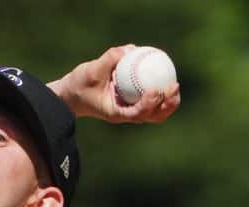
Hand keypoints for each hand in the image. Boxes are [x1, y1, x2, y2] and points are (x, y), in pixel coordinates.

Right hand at [49, 45, 180, 123]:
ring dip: (168, 101)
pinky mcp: (133, 101)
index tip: (156, 90)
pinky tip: (166, 74)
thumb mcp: (90, 71)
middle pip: (153, 116)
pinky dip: (160, 89)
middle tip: (173, 86)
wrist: (73, 93)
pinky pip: (151, 97)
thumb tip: (129, 49)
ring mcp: (131, 108)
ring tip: (175, 85)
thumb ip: (108, 60)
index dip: (150, 104)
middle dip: (167, 105)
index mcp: (116, 112)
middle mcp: (127, 113)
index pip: (137, 113)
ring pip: (156, 110)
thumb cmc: (80, 84)